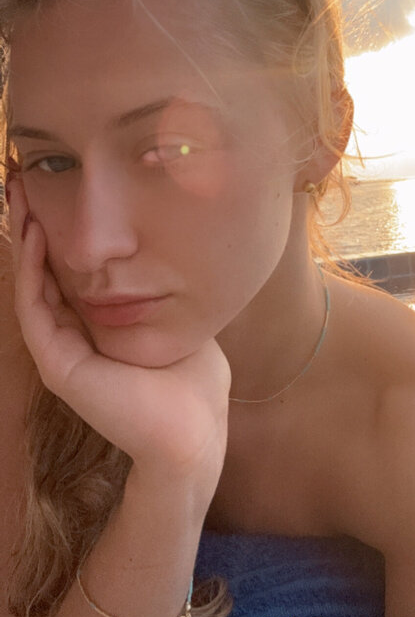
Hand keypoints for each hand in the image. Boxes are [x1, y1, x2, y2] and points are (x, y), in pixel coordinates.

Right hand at [7, 175, 230, 489]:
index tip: (50, 193)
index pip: (65, 275)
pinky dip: (31, 270)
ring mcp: (62, 352)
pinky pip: (35, 309)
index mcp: (97, 330)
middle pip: (41, 274)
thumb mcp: (178, 323)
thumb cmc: (194, 383)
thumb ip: (164, 294)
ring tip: (18, 198)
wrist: (194, 432)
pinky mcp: (59, 365)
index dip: (55, 235)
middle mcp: (73, 339)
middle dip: (30, 227)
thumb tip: (174, 256)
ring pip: (30, 286)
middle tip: (20, 184)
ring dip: (23, 240)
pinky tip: (35, 236)